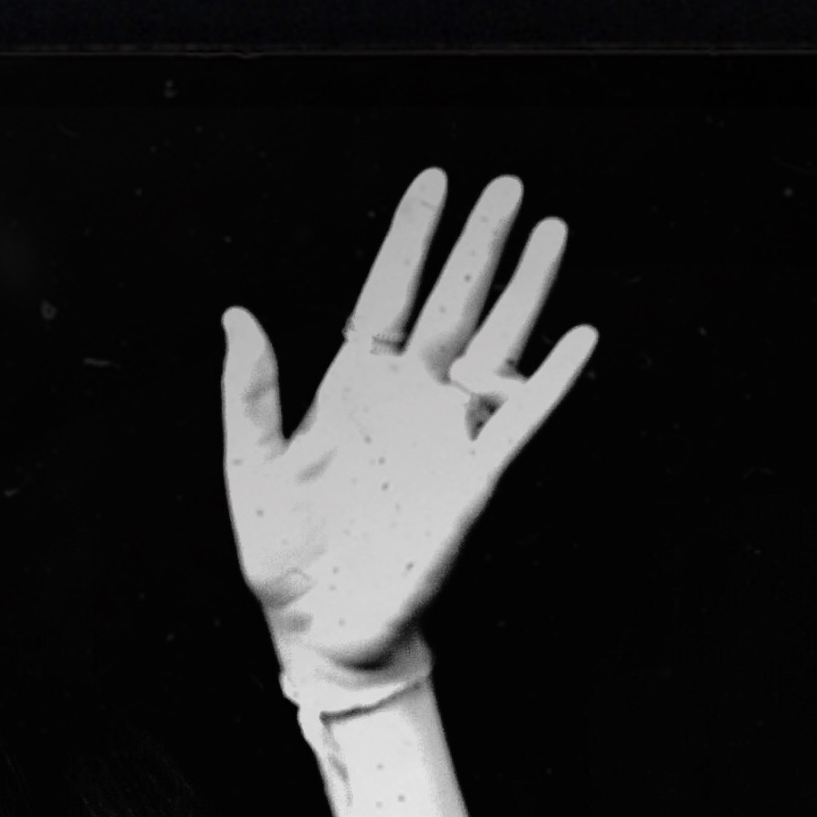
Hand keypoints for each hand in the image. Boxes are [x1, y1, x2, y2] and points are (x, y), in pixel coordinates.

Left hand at [220, 168, 596, 676]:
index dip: (410, 240)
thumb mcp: (251, 468)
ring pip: (492, 347)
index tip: (433, 183)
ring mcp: (442, 439)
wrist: (319, 633)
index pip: (387, 294)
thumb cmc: (281, 557)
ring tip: (552, 232)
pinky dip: (551, 382)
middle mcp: (404, 402)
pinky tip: (579, 339)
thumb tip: (237, 314)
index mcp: (349, 389)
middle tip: (508, 187)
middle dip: (479, 246)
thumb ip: (251, 392)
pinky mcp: (471, 482)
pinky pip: (519, 423)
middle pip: (451, 305)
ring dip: (523, 292)